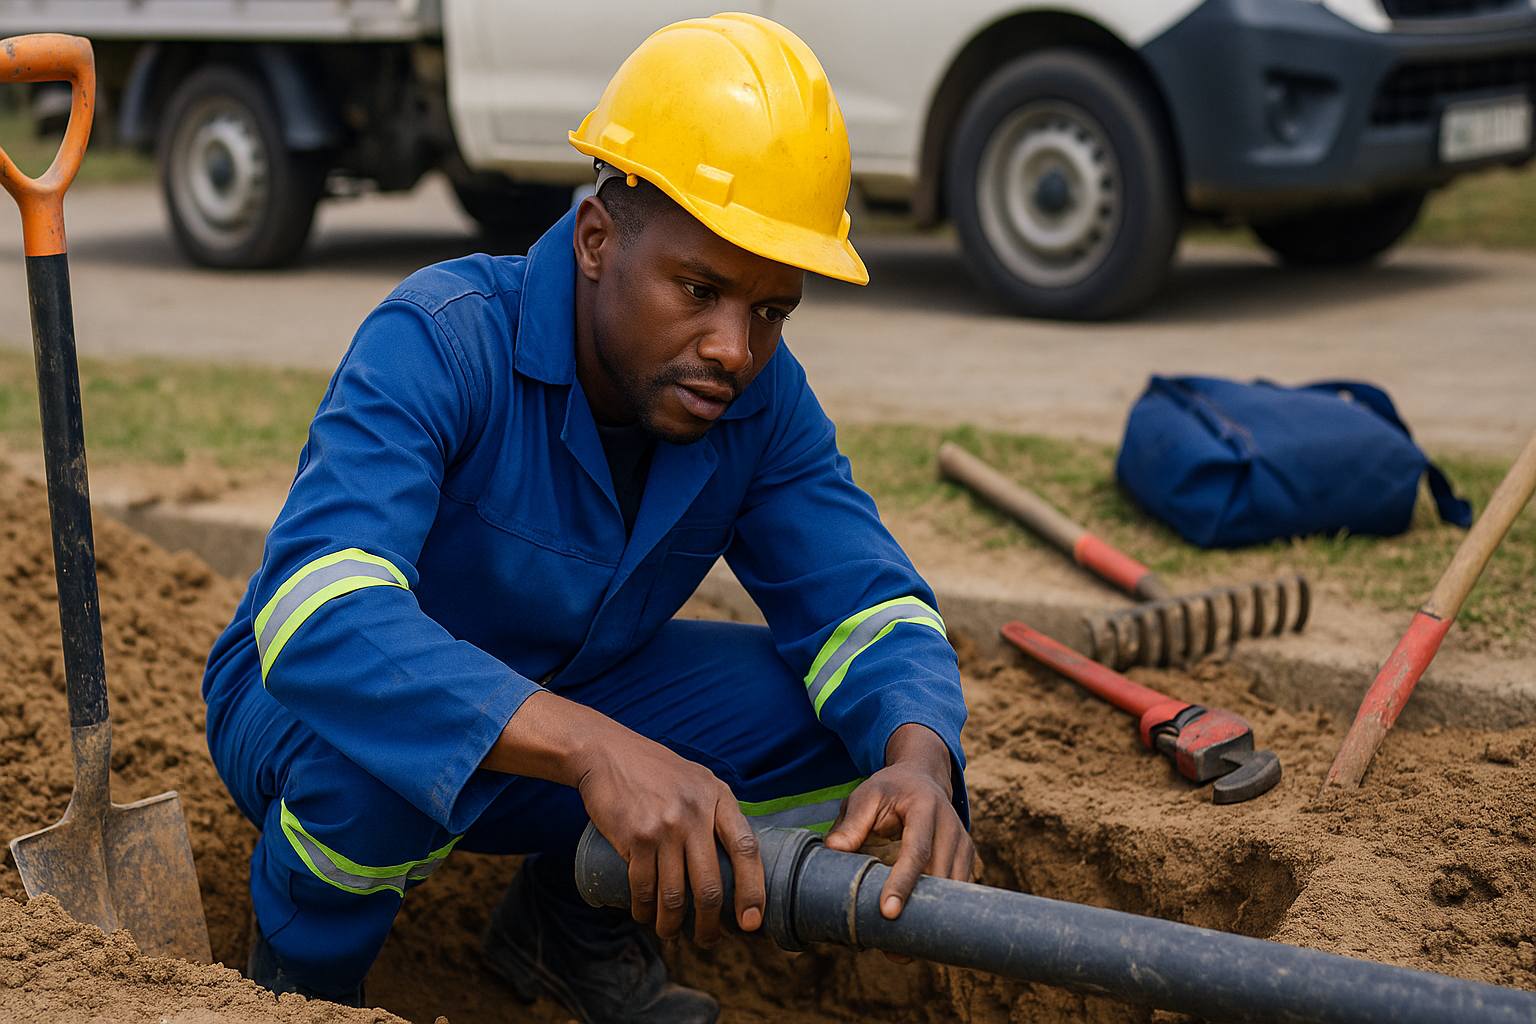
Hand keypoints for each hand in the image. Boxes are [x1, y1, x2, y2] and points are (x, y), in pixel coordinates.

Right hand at [481, 691, 764, 947]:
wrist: (605, 752)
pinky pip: (644, 887)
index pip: (746, 849)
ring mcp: (665, 826)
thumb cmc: (654, 770)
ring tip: (670, 933)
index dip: (753, 889)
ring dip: (671, 924)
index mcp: (718, 798)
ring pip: (674, 894)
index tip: (752, 920)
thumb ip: (716, 811)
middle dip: (709, 923)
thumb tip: (735, 856)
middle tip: (707, 940)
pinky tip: (644, 916)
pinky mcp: (635, 837)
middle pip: (709, 884)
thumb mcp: (697, 780)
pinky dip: (644, 910)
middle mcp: (695, 813)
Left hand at [821, 723, 971, 962]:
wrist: (923, 778)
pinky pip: (958, 893)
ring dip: (932, 921)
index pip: (916, 850)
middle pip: (939, 876)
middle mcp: (951, 826)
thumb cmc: (889, 790)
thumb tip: (833, 850)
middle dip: (919, 911)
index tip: (887, 913)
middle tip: (893, 947)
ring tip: (904, 952)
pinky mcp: (966, 859)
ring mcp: (963, 844)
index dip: (903, 883)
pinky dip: (941, 915)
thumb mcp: (865, 796)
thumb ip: (851, 822)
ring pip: (954, 890)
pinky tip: (921, 938)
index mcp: (924, 807)